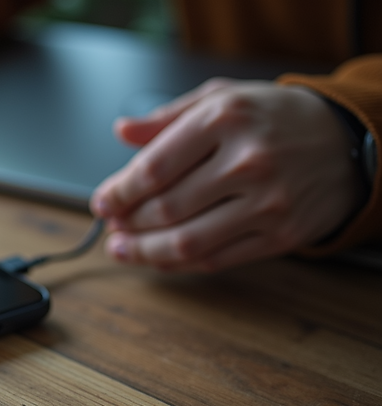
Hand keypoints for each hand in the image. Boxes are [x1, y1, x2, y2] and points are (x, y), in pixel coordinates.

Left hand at [90, 78, 363, 271]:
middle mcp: (248, 161)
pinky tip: (157, 258)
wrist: (348, 140)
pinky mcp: (282, 235)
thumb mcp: (222, 98)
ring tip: (122, 249)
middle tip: (110, 226)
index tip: (101, 202)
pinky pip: (217, 259)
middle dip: (127, 223)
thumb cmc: (274, 118)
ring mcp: (268, 203)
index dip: (119, 191)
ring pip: (187, 241)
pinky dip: (179, 264)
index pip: (155, 167)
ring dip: (144, 251)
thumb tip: (122, 132)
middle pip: (166, 208)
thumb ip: (167, 118)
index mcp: (226, 119)